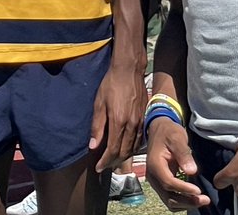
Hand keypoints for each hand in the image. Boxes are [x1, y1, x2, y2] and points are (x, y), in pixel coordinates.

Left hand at [88, 57, 144, 171]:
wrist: (129, 70)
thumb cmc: (111, 84)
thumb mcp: (99, 103)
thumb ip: (97, 126)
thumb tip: (93, 146)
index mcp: (119, 121)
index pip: (112, 150)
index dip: (105, 161)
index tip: (98, 167)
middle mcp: (131, 125)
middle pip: (124, 152)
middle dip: (113, 162)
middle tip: (104, 166)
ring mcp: (139, 122)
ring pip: (132, 148)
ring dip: (123, 157)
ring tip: (113, 160)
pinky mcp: (144, 119)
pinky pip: (138, 140)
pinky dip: (131, 148)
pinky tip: (125, 149)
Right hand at [145, 117, 208, 210]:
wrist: (160, 129)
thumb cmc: (169, 132)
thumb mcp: (177, 138)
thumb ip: (184, 154)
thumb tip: (191, 171)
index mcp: (155, 164)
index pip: (168, 182)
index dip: (183, 189)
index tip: (198, 190)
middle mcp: (153, 176)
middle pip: (168, 196)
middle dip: (187, 201)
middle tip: (205, 200)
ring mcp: (156, 181)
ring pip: (169, 200)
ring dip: (185, 204)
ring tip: (202, 200)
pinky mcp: (161, 182)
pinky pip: (170, 197)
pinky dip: (181, 202)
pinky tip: (193, 198)